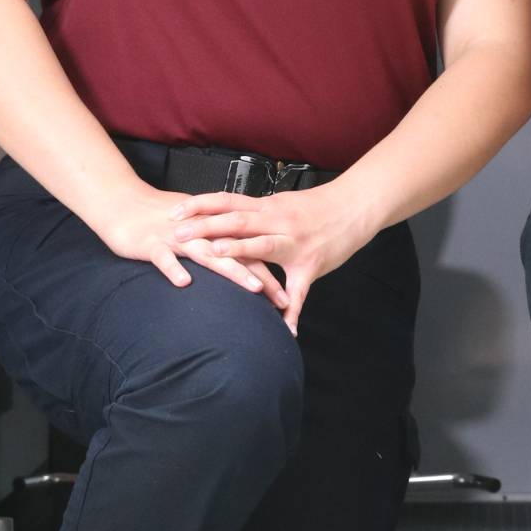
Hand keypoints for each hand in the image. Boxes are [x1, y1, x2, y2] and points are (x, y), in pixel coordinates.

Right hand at [90, 187, 288, 311]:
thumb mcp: (190, 228)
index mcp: (212, 226)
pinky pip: (163, 257)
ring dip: (232, 268)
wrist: (120, 202)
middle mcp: (199, 230)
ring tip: (253, 287)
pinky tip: (184, 282)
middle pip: (237, 251)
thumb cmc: (157, 218)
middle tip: (282, 299)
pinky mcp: (151, 242)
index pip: (247, 248)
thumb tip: (236, 262)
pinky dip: (173, 268)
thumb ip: (212, 244)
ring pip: (208, 253)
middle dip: (262, 274)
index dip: (269, 268)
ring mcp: (176, 236)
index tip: (287, 293)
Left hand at [169, 180, 378, 334]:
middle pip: (235, 220)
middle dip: (204, 227)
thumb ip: (258, 213)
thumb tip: (232, 215)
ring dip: (235, 252)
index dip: (200, 205)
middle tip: (177, 234)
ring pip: (260, 246)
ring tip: (212, 258)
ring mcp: (293, 242)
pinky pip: (299, 293)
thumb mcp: (284, 204)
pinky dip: (290, 311)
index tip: (175, 211)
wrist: (356, 206)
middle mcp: (277, 221)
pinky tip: (283, 329)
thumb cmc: (318, 206)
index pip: (227, 201)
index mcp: (267, 207)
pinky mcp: (310, 265)